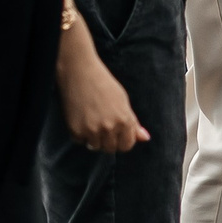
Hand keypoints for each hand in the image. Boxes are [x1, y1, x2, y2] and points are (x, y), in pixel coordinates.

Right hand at [56, 11, 148, 153]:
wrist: (80, 73)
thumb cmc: (104, 85)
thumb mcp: (123, 101)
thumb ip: (133, 123)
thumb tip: (145, 138)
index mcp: (124, 121)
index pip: (127, 145)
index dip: (123, 140)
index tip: (119, 133)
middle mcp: (109, 129)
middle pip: (111, 149)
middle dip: (109, 141)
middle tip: (104, 125)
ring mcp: (91, 131)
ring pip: (95, 147)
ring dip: (94, 138)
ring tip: (92, 120)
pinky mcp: (75, 131)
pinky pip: (80, 141)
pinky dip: (80, 134)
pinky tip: (81, 118)